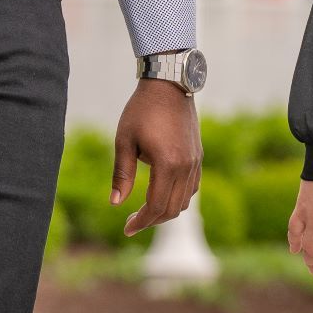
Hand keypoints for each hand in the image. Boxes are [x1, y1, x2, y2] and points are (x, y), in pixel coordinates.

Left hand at [113, 80, 201, 235]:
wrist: (169, 84)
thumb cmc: (141, 110)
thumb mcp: (124, 141)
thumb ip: (121, 174)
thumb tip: (115, 203)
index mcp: (167, 164)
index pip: (156, 206)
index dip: (141, 222)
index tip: (126, 229)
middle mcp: (186, 166)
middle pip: (172, 209)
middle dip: (151, 220)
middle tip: (131, 222)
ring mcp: (195, 161)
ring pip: (185, 200)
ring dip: (166, 211)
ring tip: (145, 211)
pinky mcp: (198, 155)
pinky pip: (192, 187)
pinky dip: (178, 197)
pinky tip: (162, 194)